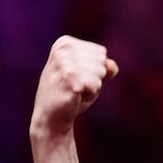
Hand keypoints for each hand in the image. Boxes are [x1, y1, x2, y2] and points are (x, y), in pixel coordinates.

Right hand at [29, 36, 117, 162]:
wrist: (50, 119)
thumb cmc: (70, 95)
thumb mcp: (88, 76)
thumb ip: (104, 67)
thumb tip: (112, 66)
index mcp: (65, 43)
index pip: (101, 53)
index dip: (94, 70)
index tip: (75, 78)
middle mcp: (63, 48)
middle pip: (102, 61)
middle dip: (95, 78)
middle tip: (75, 87)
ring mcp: (65, 62)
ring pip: (101, 72)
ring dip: (93, 87)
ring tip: (75, 92)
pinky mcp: (69, 77)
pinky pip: (96, 85)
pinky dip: (90, 95)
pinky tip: (75, 98)